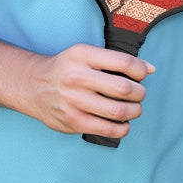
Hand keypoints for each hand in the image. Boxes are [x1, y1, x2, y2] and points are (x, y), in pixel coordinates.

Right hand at [25, 43, 154, 138]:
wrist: (33, 85)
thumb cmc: (66, 68)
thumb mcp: (86, 53)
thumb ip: (116, 60)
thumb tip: (149, 69)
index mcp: (83, 55)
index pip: (124, 62)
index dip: (140, 70)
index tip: (142, 75)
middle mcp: (77, 77)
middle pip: (124, 88)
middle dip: (139, 93)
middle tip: (139, 94)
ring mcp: (73, 101)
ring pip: (118, 110)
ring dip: (134, 111)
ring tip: (134, 109)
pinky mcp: (72, 121)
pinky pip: (106, 129)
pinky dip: (122, 128)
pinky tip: (123, 123)